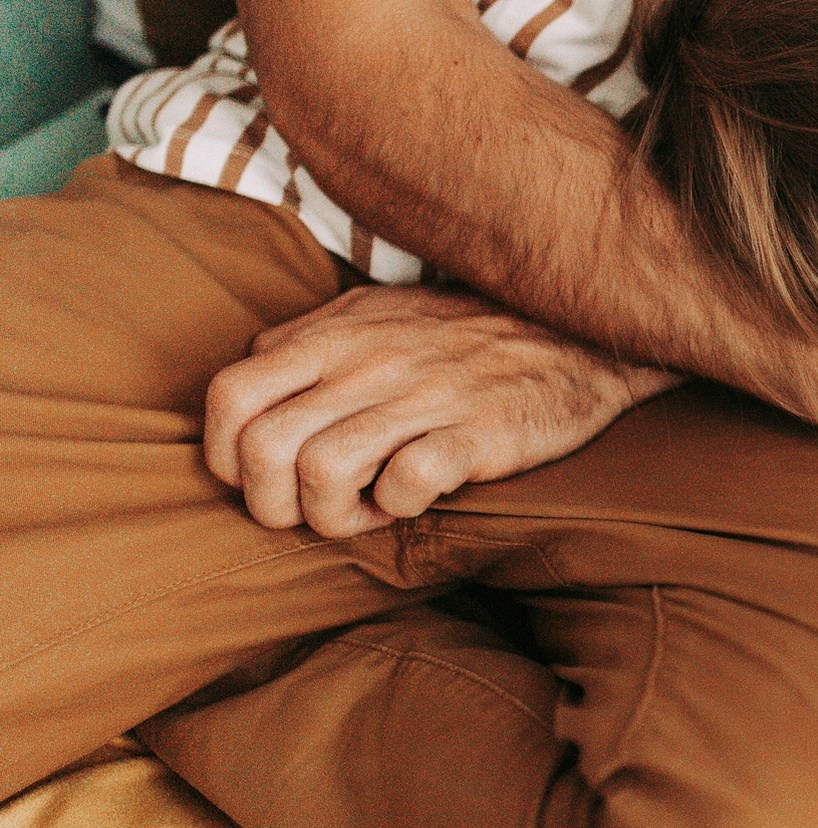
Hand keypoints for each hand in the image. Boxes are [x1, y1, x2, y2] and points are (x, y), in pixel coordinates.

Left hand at [204, 285, 678, 536]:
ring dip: (331, 515)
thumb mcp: (381, 311)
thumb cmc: (473, 333)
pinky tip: (416, 499)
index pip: (230, 395)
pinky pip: (404, 485)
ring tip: (365, 512)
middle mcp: (371, 362)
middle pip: (263, 448)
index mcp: (338, 336)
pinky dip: (397, 509)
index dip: (224, 455)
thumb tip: (257, 367)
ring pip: (322, 472)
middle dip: (271, 504)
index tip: (262, 479)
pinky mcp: (477, 433)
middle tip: (309, 513)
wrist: (583, 336)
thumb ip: (313, 337)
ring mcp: (424, 397)